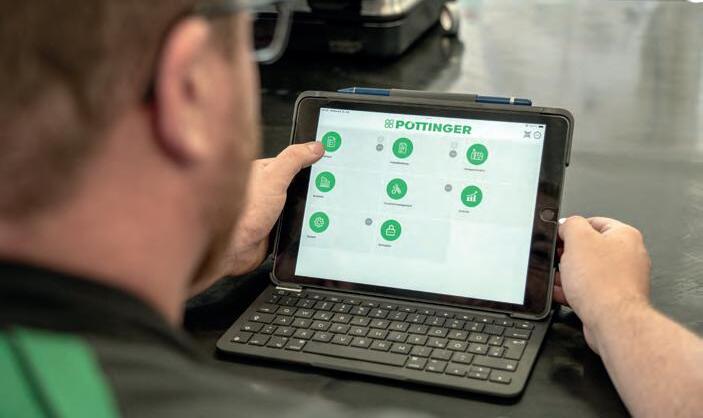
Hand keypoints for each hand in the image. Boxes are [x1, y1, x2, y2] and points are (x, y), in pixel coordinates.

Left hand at [228, 141, 323, 273]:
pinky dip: (303, 224)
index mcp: (263, 171)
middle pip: (298, 183)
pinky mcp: (275, 227)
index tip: (329, 160)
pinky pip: (296, 222)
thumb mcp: (273, 177)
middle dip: (312, 187)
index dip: (310, 160)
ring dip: (307, 208)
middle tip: (328, 186)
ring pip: (298, 204)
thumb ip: (293, 159)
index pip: (292, 160)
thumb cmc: (244, 213)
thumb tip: (314, 146)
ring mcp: (271, 209)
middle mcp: (266, 189)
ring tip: (319, 207)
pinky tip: (310, 224)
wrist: (235, 248)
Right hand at [554, 216, 650, 352]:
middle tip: (557, 258)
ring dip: (568, 274)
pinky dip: (573, 290)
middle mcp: (628, 256)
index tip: (559, 236)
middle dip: (568, 254)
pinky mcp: (613, 299)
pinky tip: (561, 292)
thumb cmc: (603, 283)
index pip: (594, 222)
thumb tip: (566, 225)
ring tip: (556, 277)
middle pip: (590, 248)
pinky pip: (589, 289)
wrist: (613, 321)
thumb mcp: (578, 240)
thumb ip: (570, 225)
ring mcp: (622, 279)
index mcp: (625, 236)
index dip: (572, 228)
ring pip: (588, 271)